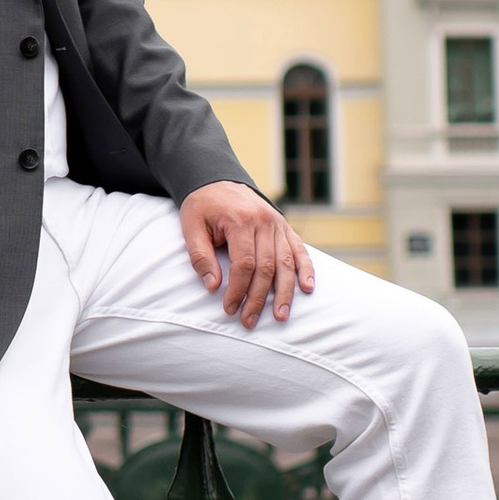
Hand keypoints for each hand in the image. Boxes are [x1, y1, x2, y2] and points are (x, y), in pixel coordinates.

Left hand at [180, 181, 313, 325]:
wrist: (216, 178)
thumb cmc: (202, 206)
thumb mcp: (191, 227)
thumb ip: (200, 256)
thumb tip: (213, 286)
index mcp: (240, 220)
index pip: (243, 264)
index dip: (238, 290)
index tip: (229, 309)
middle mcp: (264, 221)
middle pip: (266, 267)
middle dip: (259, 298)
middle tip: (250, 320)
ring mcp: (277, 223)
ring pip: (286, 262)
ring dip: (285, 292)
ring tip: (282, 316)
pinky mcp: (284, 226)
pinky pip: (299, 249)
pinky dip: (306, 269)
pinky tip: (307, 288)